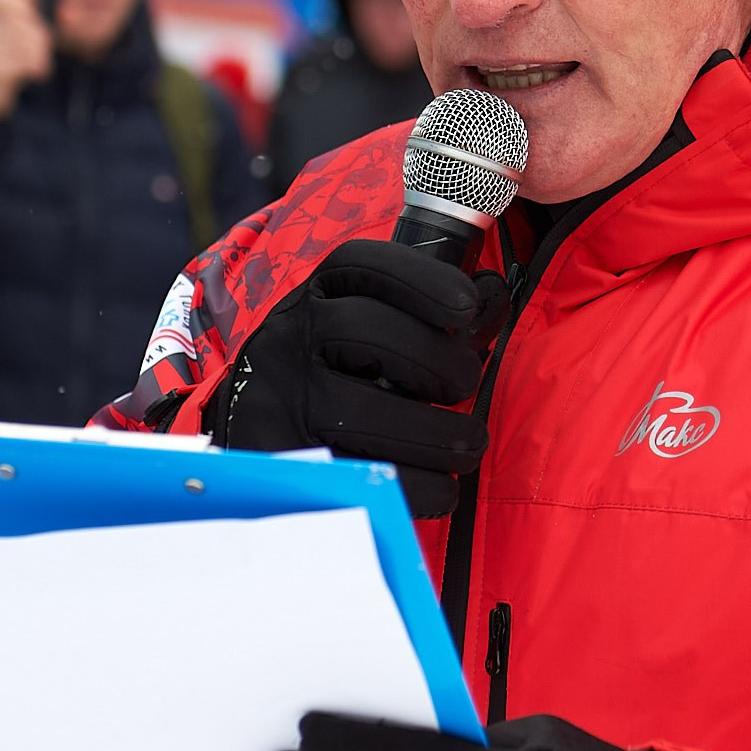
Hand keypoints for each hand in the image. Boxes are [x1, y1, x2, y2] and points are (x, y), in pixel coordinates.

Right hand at [209, 241, 507, 517]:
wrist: (255, 456)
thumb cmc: (332, 388)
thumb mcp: (357, 339)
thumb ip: (423, 319)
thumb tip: (494, 297)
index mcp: (309, 301)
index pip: (357, 264)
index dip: (420, 277)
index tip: (467, 306)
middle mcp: (284, 343)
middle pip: (364, 329)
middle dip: (436, 360)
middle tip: (464, 387)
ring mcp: (277, 406)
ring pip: (358, 412)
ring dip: (438, 434)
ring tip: (467, 445)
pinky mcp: (287, 469)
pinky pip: (360, 478)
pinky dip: (422, 486)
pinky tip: (443, 486)